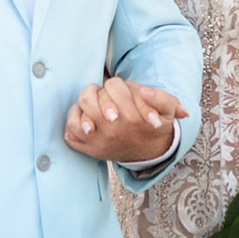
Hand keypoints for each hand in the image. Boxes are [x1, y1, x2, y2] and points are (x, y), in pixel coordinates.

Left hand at [64, 78, 187, 164]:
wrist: (149, 152)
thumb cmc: (153, 126)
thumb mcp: (168, 112)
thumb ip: (162, 98)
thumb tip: (144, 91)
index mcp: (133, 118)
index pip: (113, 86)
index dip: (116, 84)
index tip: (122, 91)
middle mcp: (113, 130)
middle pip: (89, 97)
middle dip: (98, 91)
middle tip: (106, 96)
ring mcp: (99, 140)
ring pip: (79, 110)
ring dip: (85, 102)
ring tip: (94, 104)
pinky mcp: (90, 149)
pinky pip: (70, 132)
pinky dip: (74, 119)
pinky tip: (85, 116)